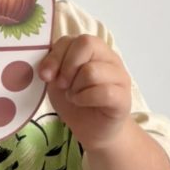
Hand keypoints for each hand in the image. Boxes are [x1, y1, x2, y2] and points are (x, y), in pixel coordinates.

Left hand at [39, 35, 131, 150]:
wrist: (93, 130)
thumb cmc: (75, 101)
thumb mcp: (57, 81)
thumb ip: (53, 66)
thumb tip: (45, 68)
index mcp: (92, 50)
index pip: (73, 39)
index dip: (55, 56)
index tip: (46, 76)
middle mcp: (109, 58)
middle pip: (86, 44)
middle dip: (67, 66)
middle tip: (63, 85)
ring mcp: (119, 76)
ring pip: (92, 70)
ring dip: (75, 87)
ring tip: (74, 96)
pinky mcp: (124, 98)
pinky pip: (103, 92)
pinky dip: (85, 99)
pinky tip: (82, 103)